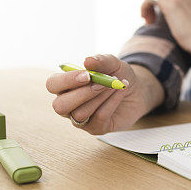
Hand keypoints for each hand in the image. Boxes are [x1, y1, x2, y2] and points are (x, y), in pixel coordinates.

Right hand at [45, 54, 162, 134]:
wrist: (137, 90)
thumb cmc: (117, 76)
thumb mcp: (113, 64)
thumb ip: (101, 60)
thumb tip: (88, 60)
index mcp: (66, 86)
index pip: (52, 85)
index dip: (66, 81)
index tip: (87, 75)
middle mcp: (69, 105)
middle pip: (60, 106)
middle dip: (82, 94)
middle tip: (102, 83)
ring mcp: (81, 119)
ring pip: (80, 114)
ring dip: (100, 97)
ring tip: (116, 84)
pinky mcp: (96, 128)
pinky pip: (99, 118)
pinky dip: (112, 102)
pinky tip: (121, 91)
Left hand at [141, 0, 190, 54]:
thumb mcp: (187, 9)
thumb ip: (177, 0)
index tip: (157, 10)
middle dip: (150, 1)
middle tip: (151, 18)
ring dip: (146, 6)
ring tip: (149, 20)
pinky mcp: (170, 3)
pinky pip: (149, 0)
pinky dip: (144, 9)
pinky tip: (150, 21)